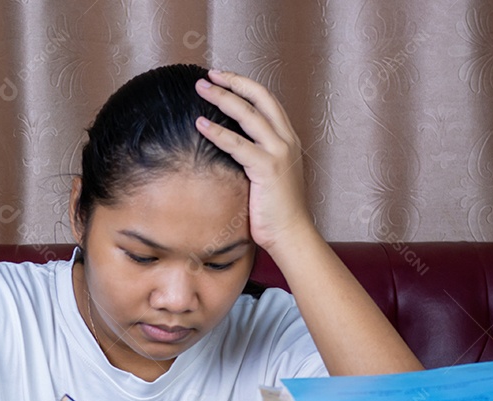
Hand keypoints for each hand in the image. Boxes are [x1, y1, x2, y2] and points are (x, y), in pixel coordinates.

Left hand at [194, 69, 313, 251]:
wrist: (291, 234)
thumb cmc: (275, 211)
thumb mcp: (267, 176)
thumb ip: (254, 157)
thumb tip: (228, 148)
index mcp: (287, 140)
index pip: (267, 101)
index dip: (245, 86)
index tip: (223, 78)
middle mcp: (287, 140)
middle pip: (260, 98)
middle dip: (234, 82)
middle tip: (209, 75)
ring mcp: (279, 153)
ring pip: (249, 115)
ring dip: (223, 98)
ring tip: (201, 89)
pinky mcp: (268, 169)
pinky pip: (238, 145)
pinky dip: (218, 132)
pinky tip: (201, 123)